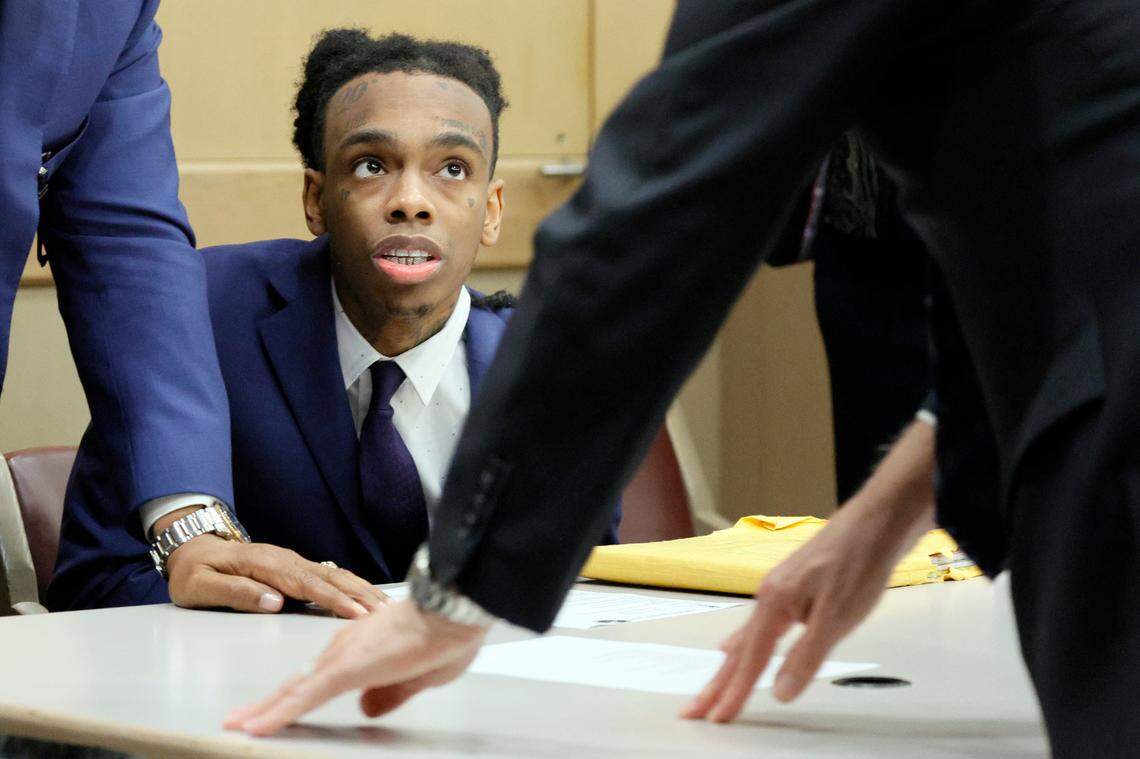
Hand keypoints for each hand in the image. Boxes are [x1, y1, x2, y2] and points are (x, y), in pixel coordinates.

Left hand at [166, 535, 388, 617]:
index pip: (306, 584)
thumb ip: (235, 593)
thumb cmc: (194, 572)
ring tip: (385, 604)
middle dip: (359, 594)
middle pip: (329, 577)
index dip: (333, 599)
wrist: (193, 548)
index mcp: (264, 565)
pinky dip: (350, 585)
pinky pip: (328, 575)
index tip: (356, 613)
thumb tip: (274, 601)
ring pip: (333, 574)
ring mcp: (291, 561)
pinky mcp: (294, 567)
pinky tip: (366, 594)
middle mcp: (284, 559)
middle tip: (385, 612)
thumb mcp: (201, 587)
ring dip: (360, 588)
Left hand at [223, 599, 488, 734]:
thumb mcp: (421, 675)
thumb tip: (368, 707)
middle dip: (271, 702)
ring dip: (267, 709)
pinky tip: (255, 727)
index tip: (279, 705)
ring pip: (296, 689)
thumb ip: (391, 691)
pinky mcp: (345, 668)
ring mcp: (342, 657)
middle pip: (300, 681)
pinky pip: (303, 698)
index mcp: (364, 647)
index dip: (299, 692)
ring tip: (240, 724)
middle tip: (241, 719)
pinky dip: (277, 714)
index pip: (322, 676)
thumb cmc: (449, 633)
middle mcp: (345, 646)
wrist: (456, 607)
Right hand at [683, 420, 936, 721]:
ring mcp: (778, 589)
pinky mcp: (791, 587)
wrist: (876, 522)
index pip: (751, 661)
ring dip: (728, 667)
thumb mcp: (837, 618)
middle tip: (694, 710)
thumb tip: (780, 692)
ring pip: (746, 638)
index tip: (717, 717)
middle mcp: (769, 596)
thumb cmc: (858, 562)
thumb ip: (806, 657)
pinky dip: (742, 643)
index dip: (735, 693)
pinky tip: (736, 644)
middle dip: (716, 684)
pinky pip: (756, 623)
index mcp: (775, 604)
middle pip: (738, 651)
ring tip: (710, 687)